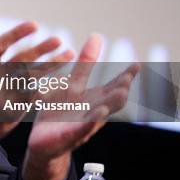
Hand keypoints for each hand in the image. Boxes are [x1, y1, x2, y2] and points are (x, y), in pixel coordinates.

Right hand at [0, 1, 73, 143]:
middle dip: (40, 50)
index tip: (35, 24)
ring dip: (52, 66)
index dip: (16, 34)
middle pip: (17, 62)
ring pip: (30, 79)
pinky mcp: (10, 113)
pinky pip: (35, 97)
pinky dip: (51, 86)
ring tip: (70, 53)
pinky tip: (67, 77)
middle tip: (59, 39)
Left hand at [22, 34, 139, 179]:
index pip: (113, 87)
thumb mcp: (72, 85)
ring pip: (99, 114)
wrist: (42, 143)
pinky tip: (98, 113)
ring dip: (109, 104)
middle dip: (120, 90)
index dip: (125, 77)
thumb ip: (85, 64)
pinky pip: (81, 129)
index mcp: (93, 99)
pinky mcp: (68, 136)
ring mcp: (82, 125)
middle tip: (128, 78)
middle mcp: (92, 112)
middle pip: (110, 101)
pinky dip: (90, 121)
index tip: (137, 65)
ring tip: (120, 92)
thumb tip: (97, 36)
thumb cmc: (59, 112)